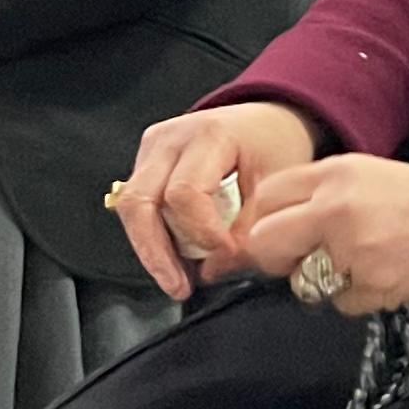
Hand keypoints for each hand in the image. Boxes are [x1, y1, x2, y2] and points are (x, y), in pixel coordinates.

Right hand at [112, 102, 320, 299]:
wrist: (265, 122)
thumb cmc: (273, 146)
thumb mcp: (277, 184)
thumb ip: (248, 227)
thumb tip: (215, 269)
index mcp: (209, 135)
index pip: (185, 193)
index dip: (202, 232)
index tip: (226, 255)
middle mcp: (171, 138)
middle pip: (140, 201)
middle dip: (156, 251)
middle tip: (180, 287)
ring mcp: (152, 149)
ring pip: (131, 207)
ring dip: (152, 249)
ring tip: (178, 281)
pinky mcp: (146, 163)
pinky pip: (138, 206)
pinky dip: (154, 237)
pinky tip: (176, 260)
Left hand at [237, 155, 408, 315]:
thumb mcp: (363, 174)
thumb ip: (317, 192)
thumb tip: (275, 220)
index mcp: (334, 174)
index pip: (266, 197)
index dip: (265, 220)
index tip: (276, 231)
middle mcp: (336, 209)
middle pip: (265, 242)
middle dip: (276, 257)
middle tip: (299, 258)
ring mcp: (352, 250)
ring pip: (301, 280)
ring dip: (321, 280)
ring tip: (357, 264)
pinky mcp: (370, 285)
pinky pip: (339, 302)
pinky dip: (357, 296)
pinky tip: (381, 275)